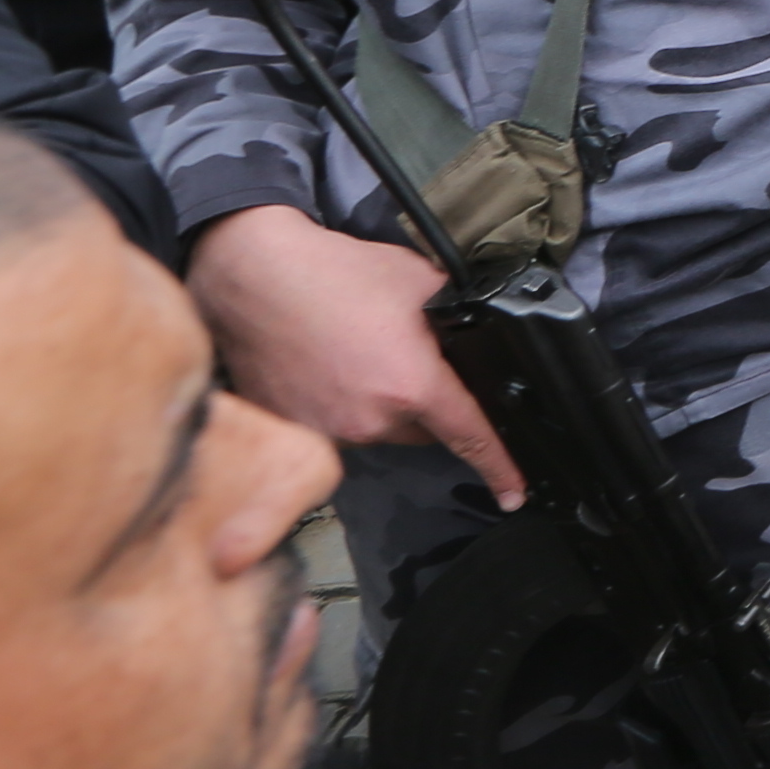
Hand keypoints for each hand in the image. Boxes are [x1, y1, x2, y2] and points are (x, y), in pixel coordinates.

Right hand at [187, 204, 520, 506]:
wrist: (255, 276)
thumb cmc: (335, 274)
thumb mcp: (421, 281)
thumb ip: (457, 315)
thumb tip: (478, 330)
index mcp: (412, 386)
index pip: (471, 436)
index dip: (500, 467)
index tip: (514, 494)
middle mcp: (371, 419)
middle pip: (422, 430)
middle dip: (426, 404)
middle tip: (406, 356)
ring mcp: (328, 430)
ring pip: (378, 430)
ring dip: (380, 405)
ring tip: (361, 353)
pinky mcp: (293, 429)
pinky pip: (336, 426)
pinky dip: (342, 403)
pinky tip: (331, 366)